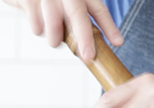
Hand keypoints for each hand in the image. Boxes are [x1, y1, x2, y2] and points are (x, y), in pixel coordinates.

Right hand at [2, 0, 122, 60]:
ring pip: (54, 21)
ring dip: (55, 36)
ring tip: (55, 42)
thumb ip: (81, 19)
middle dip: (84, 38)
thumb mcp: (70, 4)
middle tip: (88, 57)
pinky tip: (39, 28)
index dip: (109, 26)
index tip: (118, 43)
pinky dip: (38, 29)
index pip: (98, 9)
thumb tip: (96, 47)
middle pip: (78, 14)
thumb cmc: (51, 0)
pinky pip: (35, 21)